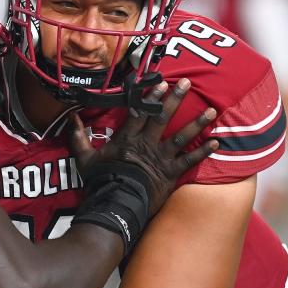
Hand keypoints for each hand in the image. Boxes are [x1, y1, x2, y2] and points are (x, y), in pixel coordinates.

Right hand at [70, 78, 217, 213]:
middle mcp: (146, 144)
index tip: (159, 81)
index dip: (150, 96)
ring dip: (197, 123)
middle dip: (175, 99)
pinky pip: (190, 161)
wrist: (115, 205)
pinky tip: (216, 142)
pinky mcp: (170, 174)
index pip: (140, 112)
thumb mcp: (84, 159)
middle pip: (162, 117)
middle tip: (187, 83)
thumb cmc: (100, 182)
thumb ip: (78, 137)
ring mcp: (160, 158)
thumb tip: (70, 118)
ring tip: (212, 110)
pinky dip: (203, 152)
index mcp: (127, 139)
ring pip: (182, 136)